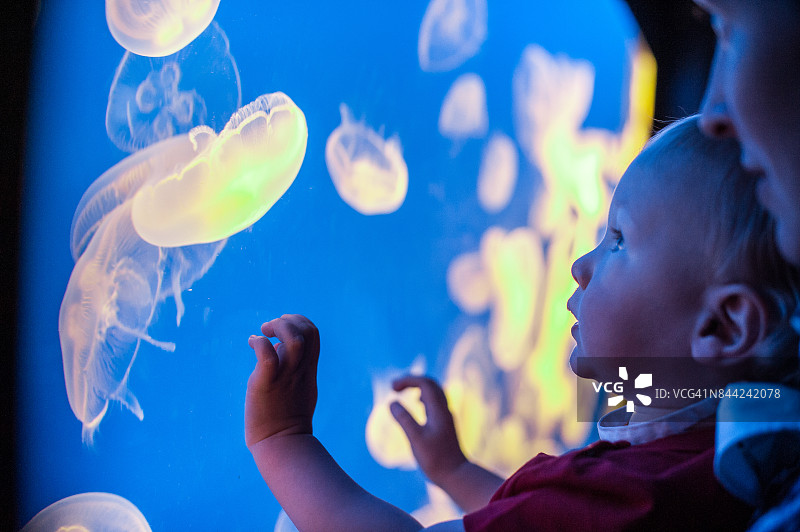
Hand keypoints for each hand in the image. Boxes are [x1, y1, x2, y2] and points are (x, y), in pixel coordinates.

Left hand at [245, 314, 319, 447]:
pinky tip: (253, 343)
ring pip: (292, 340)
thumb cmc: (286, 415)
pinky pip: (267, 357)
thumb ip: (293, 364)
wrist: (281, 443)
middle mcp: (300, 369)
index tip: (281, 328)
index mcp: (308, 368)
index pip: (313, 332)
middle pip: (307, 331)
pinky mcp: (266, 384)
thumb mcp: (297, 385)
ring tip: (263, 331)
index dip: (299, 321)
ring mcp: (285, 376)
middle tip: (270, 328)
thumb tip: (277, 345)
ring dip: (277, 327)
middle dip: (288, 320)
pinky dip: (260, 343)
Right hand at [390, 375, 467, 486]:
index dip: (408, 380)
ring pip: (434, 392)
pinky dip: (424, 397)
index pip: (425, 383)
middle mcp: (444, 410)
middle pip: (431, 384)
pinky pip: (436, 402)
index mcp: (438, 411)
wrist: (456, 476)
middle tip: (394, 386)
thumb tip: (392, 402)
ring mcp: (446, 417)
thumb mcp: (416, 440)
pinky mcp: (445, 425)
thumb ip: (404, 420)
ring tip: (402, 391)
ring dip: (418, 387)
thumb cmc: (436, 460)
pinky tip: (418, 404)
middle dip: (412, 380)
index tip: (392, 387)